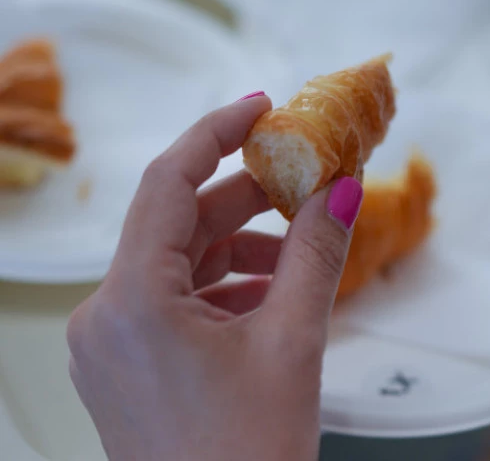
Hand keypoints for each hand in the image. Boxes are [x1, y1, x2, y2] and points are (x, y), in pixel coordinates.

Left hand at [65, 94, 362, 460]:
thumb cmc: (248, 456)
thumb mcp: (293, 341)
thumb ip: (316, 254)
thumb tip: (341, 192)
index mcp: (132, 301)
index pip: (168, 182)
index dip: (216, 133)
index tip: (260, 107)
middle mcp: (105, 316)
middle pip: (178, 224)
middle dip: (244, 199)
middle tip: (300, 180)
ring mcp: (110, 343)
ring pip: (178, 264)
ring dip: (239, 248)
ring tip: (297, 251)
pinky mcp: (126, 363)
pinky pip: (173, 300)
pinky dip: (222, 287)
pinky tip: (270, 294)